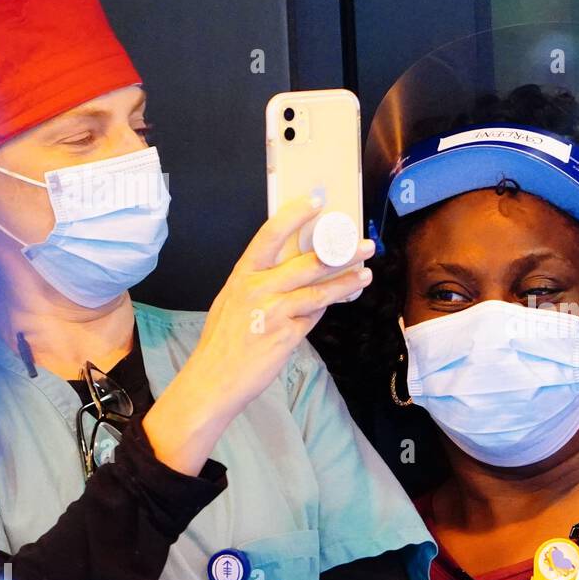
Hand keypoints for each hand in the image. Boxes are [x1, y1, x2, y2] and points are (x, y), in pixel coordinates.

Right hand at [143, 195, 373, 473]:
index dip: (294, 216)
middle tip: (364, 244)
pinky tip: (342, 300)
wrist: (213, 379)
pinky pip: (313, 317)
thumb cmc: (224, 340)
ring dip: (345, 282)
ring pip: (318, 291)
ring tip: (365, 275)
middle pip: (306, 263)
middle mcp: (256, 289)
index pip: (269, 235)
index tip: (316, 200)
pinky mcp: (286, 335)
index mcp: (242, 275)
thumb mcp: (234, 301)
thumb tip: (296, 271)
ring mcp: (272, 312)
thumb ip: (262, 284)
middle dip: (340, 253)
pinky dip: (326, 309)